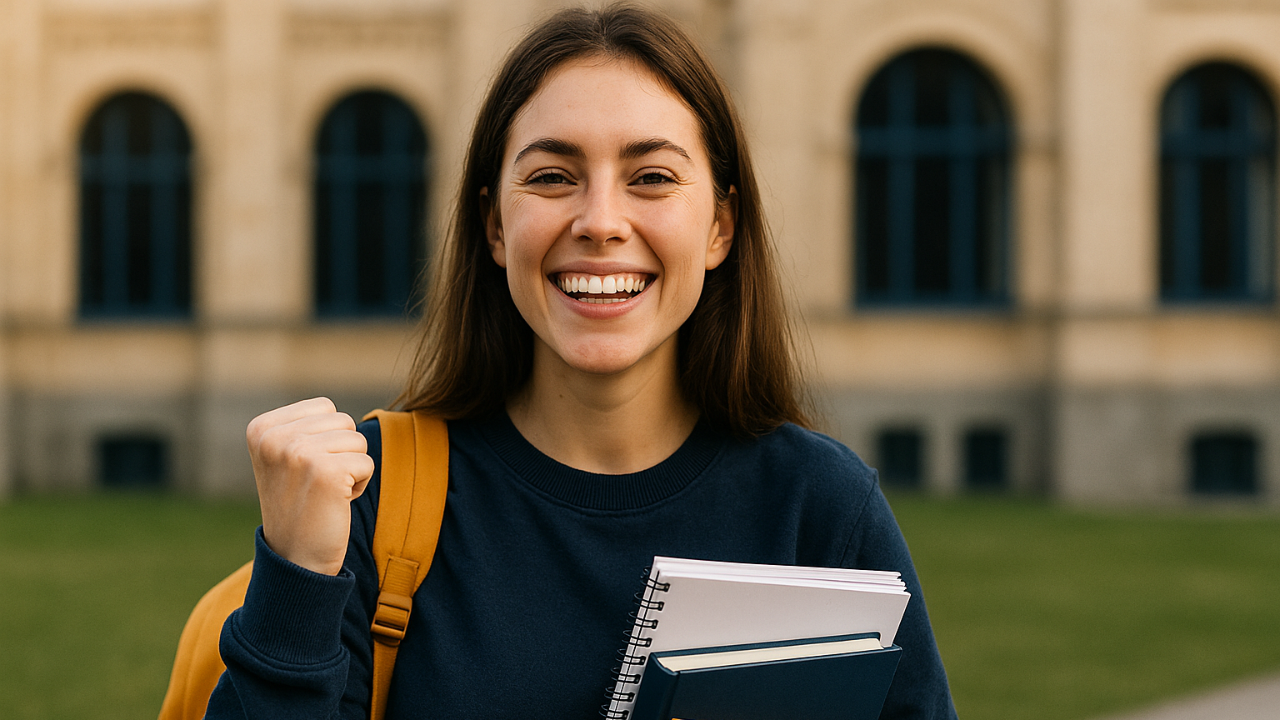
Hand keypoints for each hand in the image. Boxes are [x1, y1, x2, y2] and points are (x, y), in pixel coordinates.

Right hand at [246, 397, 374, 575]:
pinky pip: (368, 463)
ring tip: (326, 492)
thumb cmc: (298, 504)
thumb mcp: (284, 457)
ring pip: (358, 440)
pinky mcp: (326, 472)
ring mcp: (298, 453)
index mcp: (261, 428)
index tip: (304, 469)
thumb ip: (302, 427)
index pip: (324, 406)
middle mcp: (274, 437)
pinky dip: (361, 485)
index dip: (326, 438)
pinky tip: (336, 503)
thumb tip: (332, 410)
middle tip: (317, 484)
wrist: (295, 558)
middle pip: (343, 420)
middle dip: (342, 452)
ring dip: (351, 468)